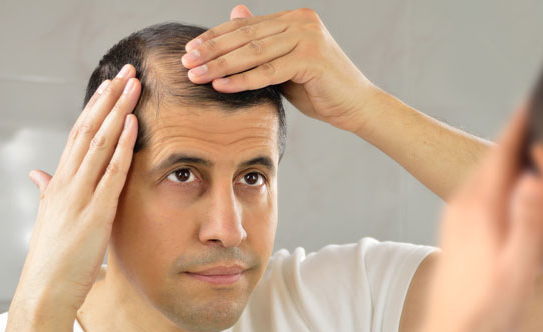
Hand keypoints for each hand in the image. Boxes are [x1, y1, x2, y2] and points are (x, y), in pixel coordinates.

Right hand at [13, 64, 140, 316]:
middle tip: (127, 71)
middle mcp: (67, 182)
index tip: (111, 84)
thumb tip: (36, 172)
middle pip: (88, 128)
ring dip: (118, 110)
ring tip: (133, 85)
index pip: (79, 134)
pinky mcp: (93, 212)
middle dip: (109, 98)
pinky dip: (122, 146)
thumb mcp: (49, 218)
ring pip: (99, 142)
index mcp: (59, 183)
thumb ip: (46, 191)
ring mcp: (79, 195)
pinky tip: (132, 124)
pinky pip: (110, 172)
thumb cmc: (52, 260)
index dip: (96, 107)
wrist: (44, 292)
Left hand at [181, 5, 378, 132]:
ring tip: (196, 76)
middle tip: (186, 63)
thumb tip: (234, 15)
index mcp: (294, 18)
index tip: (190, 50)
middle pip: (245, 36)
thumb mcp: (284, 64)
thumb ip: (261, 45)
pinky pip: (268, 71)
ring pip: (253, 52)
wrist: (356, 106)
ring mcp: (308, 38)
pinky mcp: (312, 59)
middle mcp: (301, 22)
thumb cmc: (319, 89)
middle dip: (212, 51)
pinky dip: (242, 79)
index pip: (245, 26)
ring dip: (220, 65)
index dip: (215, 37)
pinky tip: (220, 86)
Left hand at [388, 106, 542, 331]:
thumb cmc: (489, 306)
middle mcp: (462, 205)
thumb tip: (535, 174)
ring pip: (484, 174)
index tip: (536, 97)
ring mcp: (455, 216)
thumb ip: (528, 220)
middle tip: (539, 110)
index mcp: (480, 208)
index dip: (520, 124)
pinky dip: (497, 177)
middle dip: (515, 133)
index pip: (502, 153)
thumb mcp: (518, 265)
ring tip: (529, 139)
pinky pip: (479, 190)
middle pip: (491, 158)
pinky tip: (510, 184)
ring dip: (505, 155)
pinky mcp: (456, 230)